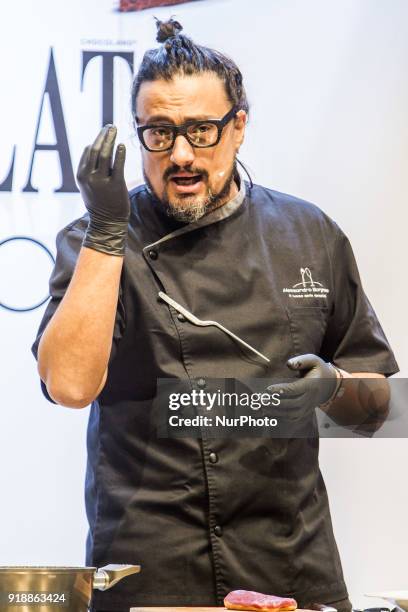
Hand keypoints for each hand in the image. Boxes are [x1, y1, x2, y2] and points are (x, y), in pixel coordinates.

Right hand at [76, 124, 129, 255]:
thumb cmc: (99, 202)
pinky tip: (121, 145)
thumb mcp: (88, 185)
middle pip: (96, 150)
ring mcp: (101, 181)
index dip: (97, 140)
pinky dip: (119, 153)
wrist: (107, 222)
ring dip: (110, 139)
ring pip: (105, 154)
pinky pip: (118, 165)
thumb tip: (94, 146)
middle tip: (110, 126)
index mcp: (81, 175)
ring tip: (115, 130)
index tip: (105, 133)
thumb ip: (89, 167)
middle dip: (103, 136)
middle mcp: (89, 177)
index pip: (88, 152)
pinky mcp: (115, 185)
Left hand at [266, 354, 339, 419]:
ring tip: (262, 408)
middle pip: (292, 404)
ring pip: (291, 414)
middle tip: (261, 400)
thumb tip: (288, 364)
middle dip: (276, 403)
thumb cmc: (316, 369)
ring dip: (276, 413)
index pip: (294, 389)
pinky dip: (280, 418)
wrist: (328, 384)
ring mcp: (308, 407)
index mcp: (311, 385)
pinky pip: (292, 419)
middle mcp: (310, 398)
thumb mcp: (313, 360)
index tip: (268, 389)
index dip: (281, 390)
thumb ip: (301, 361)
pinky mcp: (305, 412)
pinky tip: (269, 414)